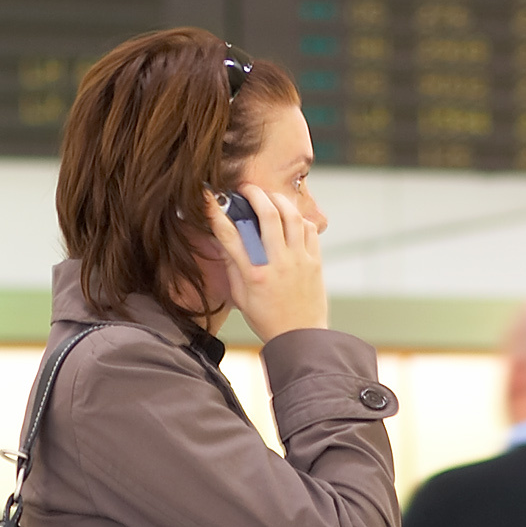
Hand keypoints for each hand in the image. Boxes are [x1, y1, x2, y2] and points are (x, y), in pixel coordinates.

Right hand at [209, 181, 328, 342]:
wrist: (300, 337)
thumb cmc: (267, 319)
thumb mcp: (241, 296)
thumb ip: (233, 266)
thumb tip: (225, 240)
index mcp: (253, 275)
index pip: (230, 235)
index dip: (217, 212)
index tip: (210, 198)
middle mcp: (277, 264)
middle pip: (267, 214)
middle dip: (254, 193)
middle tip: (246, 189)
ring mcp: (299, 261)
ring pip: (291, 216)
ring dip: (278, 199)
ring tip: (269, 197)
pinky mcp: (314, 262)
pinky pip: (308, 229)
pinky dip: (297, 218)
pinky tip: (289, 219)